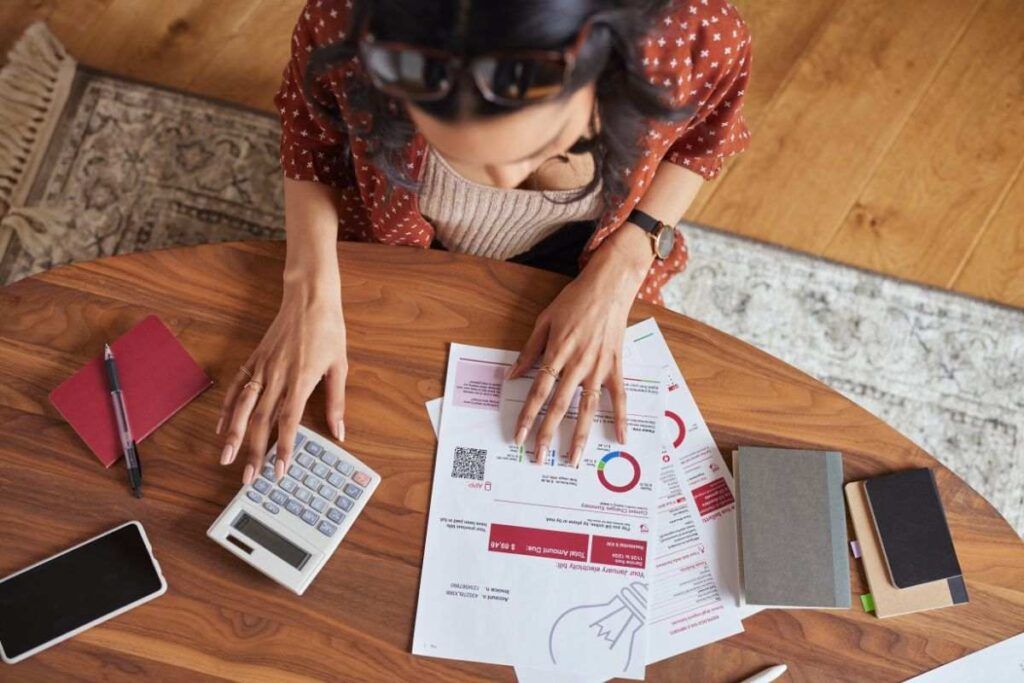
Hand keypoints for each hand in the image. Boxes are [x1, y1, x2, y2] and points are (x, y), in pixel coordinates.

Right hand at [217, 280, 346, 483]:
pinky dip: (227, 407)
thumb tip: (340, 431)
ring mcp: (263, 367)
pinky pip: (237, 386)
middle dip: (254, 451)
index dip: (284, 448)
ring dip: (233, 434)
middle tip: (248, 477)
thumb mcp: (340, 365)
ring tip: (226, 457)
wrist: (310, 297)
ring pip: (243, 406)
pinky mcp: (254, 359)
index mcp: (302, 380)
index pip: (289, 422)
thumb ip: (336, 401)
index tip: (280, 470)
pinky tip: (221, 426)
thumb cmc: (328, 329)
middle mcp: (278, 376)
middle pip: (261, 421)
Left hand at [507, 225, 652, 466]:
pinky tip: (621, 438)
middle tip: (538, 457)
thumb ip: (528, 351)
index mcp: (557, 353)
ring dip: (579, 435)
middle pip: (560, 406)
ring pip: (587, 408)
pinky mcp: (616, 367)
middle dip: (547, 433)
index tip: (518, 436)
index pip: (538, 391)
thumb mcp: (544, 321)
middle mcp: (578, 365)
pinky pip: (619, 396)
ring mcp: (599, 368)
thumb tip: (511, 375)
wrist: (609, 286)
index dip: (527, 415)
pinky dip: (621, 417)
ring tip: (572, 459)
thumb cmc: (574, 301)